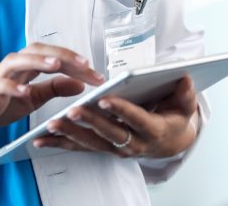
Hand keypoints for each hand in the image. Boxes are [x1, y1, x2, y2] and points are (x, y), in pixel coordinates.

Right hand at [0, 43, 104, 144]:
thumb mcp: (31, 99)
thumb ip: (53, 89)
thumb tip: (79, 83)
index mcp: (24, 68)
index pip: (52, 56)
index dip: (75, 62)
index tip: (96, 74)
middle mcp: (11, 68)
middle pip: (36, 51)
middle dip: (62, 55)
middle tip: (84, 65)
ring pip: (17, 60)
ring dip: (37, 61)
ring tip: (57, 65)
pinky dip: (11, 87)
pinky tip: (24, 92)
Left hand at [32, 75, 199, 158]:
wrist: (172, 141)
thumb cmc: (175, 117)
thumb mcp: (185, 105)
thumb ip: (184, 93)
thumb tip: (184, 78)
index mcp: (153, 130)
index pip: (135, 119)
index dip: (121, 109)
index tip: (105, 99)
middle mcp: (134, 143)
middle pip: (109, 132)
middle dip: (90, 122)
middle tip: (73, 111)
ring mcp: (118, 149)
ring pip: (92, 142)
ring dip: (71, 134)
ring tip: (52, 125)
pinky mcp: (104, 148)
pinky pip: (81, 148)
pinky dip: (61, 144)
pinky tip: (42, 140)